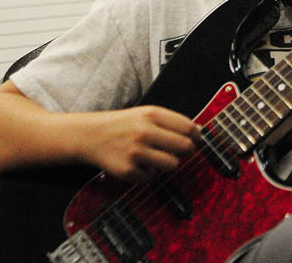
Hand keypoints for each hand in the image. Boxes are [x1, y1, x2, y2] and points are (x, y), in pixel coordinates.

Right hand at [81, 105, 201, 182]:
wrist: (91, 135)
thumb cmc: (125, 125)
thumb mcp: (147, 114)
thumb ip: (172, 121)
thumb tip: (199, 131)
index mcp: (152, 115)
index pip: (188, 128)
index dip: (196, 136)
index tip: (195, 140)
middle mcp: (144, 132)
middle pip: (185, 147)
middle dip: (187, 151)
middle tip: (181, 151)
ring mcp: (136, 152)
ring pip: (173, 165)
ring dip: (169, 164)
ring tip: (158, 157)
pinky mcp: (128, 170)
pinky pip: (153, 177)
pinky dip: (149, 173)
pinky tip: (138, 164)